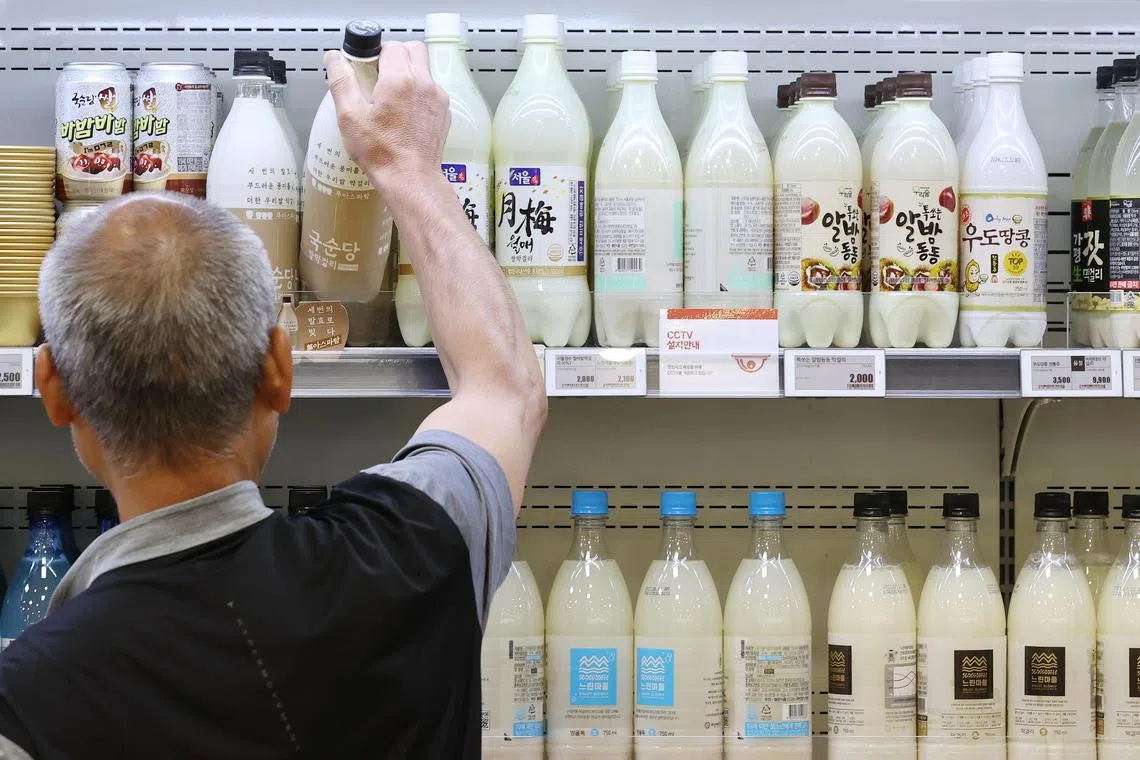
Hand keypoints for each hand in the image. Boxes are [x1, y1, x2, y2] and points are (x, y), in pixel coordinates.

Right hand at [324, 41, 450, 191]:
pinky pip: (432, 90)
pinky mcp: (443, 113)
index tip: (366, 68)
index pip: (391, 46)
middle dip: (395, 56)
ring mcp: (437, 99)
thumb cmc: (382, 153)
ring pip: (425, 69)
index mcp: (400, 79)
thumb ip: (341, 81)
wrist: (411, 180)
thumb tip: (334, 58)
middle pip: (413, 50)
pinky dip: (419, 92)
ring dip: (408, 73)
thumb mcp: (350, 116)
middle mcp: (424, 84)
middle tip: (379, 76)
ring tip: (390, 96)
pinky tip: (405, 112)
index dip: (376, 53)